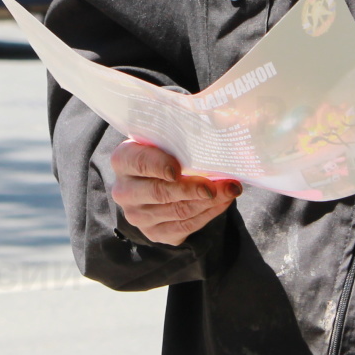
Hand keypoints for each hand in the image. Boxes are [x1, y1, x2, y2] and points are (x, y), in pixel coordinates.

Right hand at [109, 140, 241, 245]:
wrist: (155, 180)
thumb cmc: (164, 152)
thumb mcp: (165, 138)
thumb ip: (183, 133)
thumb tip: (224, 121)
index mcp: (123, 160)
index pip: (139, 162)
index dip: (158, 165)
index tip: (178, 168)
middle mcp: (124, 191)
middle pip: (160, 192)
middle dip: (192, 189)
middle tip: (218, 184)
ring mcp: (138, 216)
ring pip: (177, 211)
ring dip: (208, 202)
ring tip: (231, 189)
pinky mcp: (155, 233)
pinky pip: (185, 226)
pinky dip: (208, 214)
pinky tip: (223, 201)